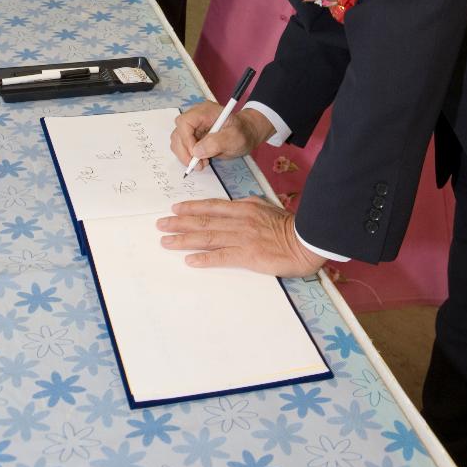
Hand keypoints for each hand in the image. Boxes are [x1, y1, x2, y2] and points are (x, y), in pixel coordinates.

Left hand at [157, 196, 325, 276]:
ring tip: (166, 241)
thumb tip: (234, 206)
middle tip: (160, 224)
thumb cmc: (289, 225)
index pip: (212, 206)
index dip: (191, 207)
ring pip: (207, 237)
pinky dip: (204, 258)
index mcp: (243, 208)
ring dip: (184, 239)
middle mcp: (239, 220)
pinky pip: (222, 257)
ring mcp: (242, 237)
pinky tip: (190, 260)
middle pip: (203, 221)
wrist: (306, 240)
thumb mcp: (266, 207)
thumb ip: (248, 207)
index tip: (175, 208)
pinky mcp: (248, 255)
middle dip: (179, 222)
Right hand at [170, 102, 272, 169]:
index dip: (186, 139)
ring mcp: (193, 126)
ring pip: (177, 141)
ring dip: (185, 155)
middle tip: (198, 165)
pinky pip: (182, 146)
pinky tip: (201, 160)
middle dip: (185, 151)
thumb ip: (217, 143)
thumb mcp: (235, 138)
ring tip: (202, 163)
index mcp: (206, 111)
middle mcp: (196, 116)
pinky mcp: (192, 136)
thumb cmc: (243, 133)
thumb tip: (196, 151)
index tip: (195, 155)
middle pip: (178, 132)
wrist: (246, 134)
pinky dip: (187, 156)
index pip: (185, 122)